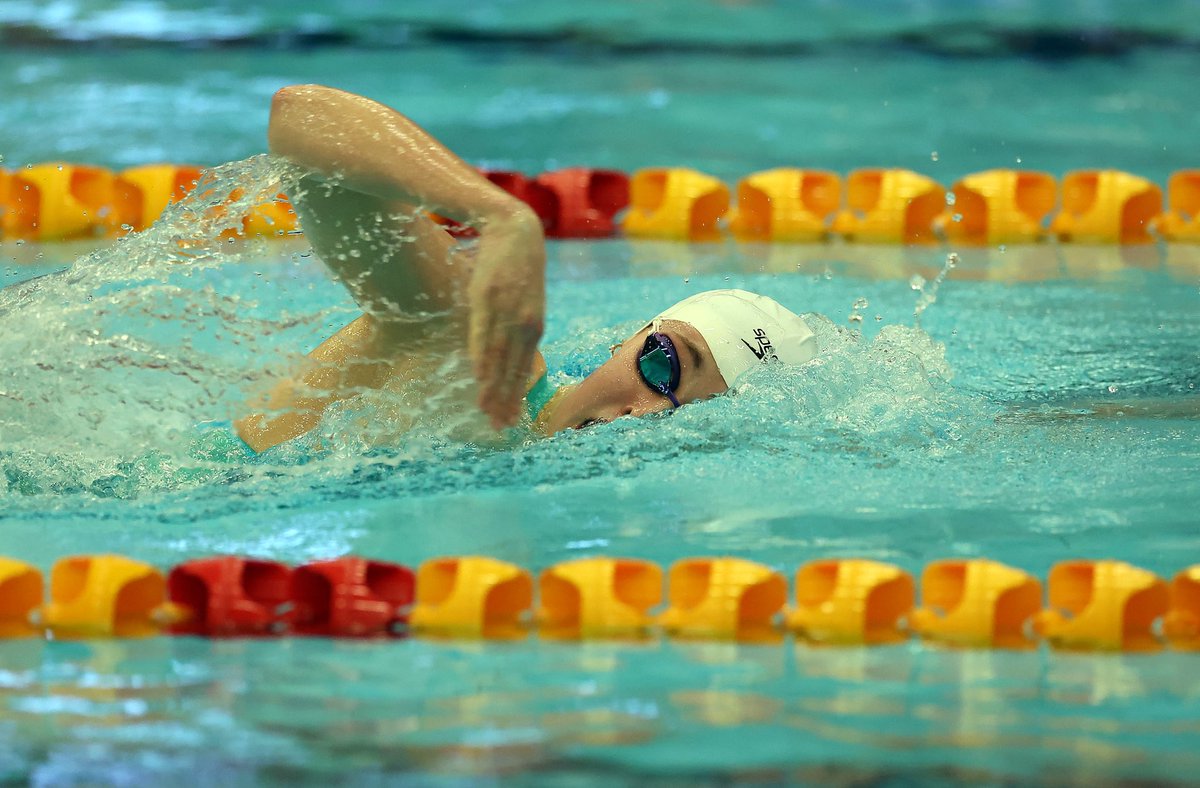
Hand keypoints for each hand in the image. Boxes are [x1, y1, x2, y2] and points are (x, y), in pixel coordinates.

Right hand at [467, 206, 545, 428]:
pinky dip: (481, 356)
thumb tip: (505, 353)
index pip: (524, 369)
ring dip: (491, 387)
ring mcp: (506, 311)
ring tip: (485, 410)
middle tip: (498, 427)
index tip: (511, 420)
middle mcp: (525, 323)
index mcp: (534, 326)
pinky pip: (483, 333)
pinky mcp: (488, 297)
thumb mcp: (523, 299)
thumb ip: (517, 326)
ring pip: (498, 357)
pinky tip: (479, 376)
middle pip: (513, 369)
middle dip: (505, 401)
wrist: (514, 228)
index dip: (516, 396)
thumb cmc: (517, 265)